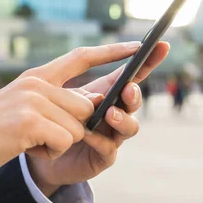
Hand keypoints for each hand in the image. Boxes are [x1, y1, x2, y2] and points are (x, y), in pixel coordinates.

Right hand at [0, 42, 142, 178]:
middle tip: (40, 135)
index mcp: (36, 76)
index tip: (137, 46)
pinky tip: (25, 147)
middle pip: (86, 104)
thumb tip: (93, 101)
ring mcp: (33, 99)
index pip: (81, 57)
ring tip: (28, 140)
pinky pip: (65, 140)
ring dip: (58, 142)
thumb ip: (55, 100)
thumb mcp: (24, 108)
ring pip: (78, 125)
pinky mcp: (30, 120)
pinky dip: (50, 152)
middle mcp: (37, 82)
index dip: (110, 51)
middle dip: (73, 127)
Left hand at [26, 42, 169, 195]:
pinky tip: (88, 135)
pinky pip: (109, 148)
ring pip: (131, 126)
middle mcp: (116, 111)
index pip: (133, 73)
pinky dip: (101, 140)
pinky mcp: (103, 156)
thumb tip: (99, 97)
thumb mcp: (61, 96)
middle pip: (134, 100)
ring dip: (123, 119)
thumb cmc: (54, 117)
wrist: (40, 151)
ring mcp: (113, 135)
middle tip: (127, 89)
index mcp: (107, 91)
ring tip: (109, 114)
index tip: (162, 45)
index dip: (149, 60)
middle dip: (134, 93)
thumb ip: (77, 91)